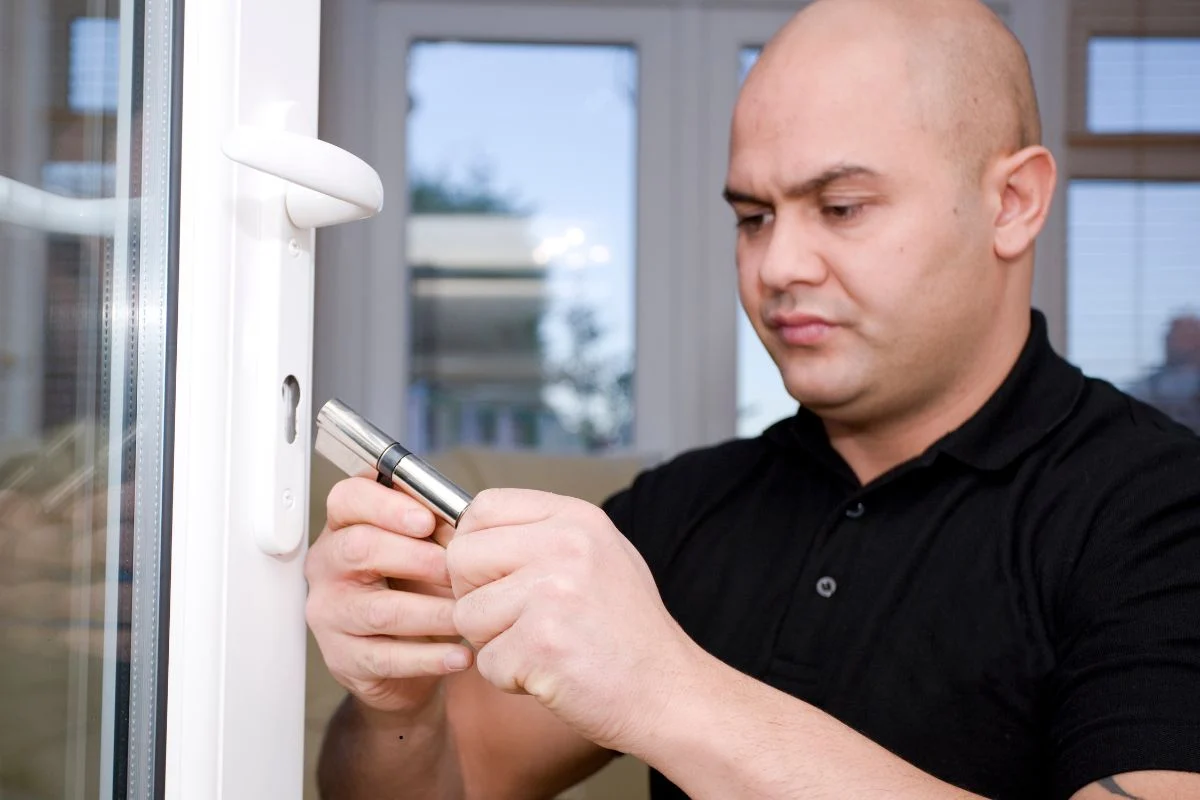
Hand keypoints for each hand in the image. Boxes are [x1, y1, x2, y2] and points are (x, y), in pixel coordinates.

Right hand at [304, 477, 474, 714]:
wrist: (408, 659)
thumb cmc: (416, 588)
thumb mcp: (425, 549)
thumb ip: (435, 530)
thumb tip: (462, 524)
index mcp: (345, 526)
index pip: (347, 499)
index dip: (385, 505)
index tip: (426, 519)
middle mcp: (328, 566)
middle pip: (359, 548)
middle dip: (416, 557)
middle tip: (455, 570)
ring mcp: (330, 613)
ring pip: (379, 609)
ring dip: (432, 612)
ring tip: (466, 615)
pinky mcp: (343, 658)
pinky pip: (387, 657)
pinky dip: (429, 657)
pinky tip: (460, 656)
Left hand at [446, 488, 700, 753]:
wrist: (668, 692)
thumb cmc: (626, 630)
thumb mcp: (596, 556)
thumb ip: (537, 536)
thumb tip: (460, 530)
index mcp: (576, 517)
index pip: (483, 507)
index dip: (473, 545)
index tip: (492, 575)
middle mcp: (566, 545)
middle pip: (462, 557)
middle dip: (475, 596)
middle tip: (517, 621)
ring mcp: (553, 592)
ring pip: (466, 613)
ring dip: (493, 643)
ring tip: (542, 648)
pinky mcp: (542, 643)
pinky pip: (485, 661)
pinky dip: (509, 678)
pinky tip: (550, 673)